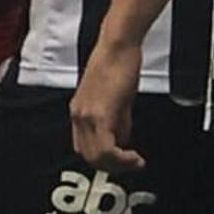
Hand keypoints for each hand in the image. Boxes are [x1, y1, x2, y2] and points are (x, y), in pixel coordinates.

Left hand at [68, 41, 142, 172]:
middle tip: (132, 165)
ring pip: (97, 156)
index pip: (85, 148)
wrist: (118, 46)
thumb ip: (118, 122)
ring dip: (118, 164)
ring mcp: (86, 116)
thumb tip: (123, 140)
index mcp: (79, 111)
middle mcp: (78, 116)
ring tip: (135, 161)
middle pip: (89, 156)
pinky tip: (133, 156)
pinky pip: (106, 147)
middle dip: (113, 166)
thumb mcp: (117, 99)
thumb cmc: (118, 64)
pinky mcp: (100, 114)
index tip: (123, 160)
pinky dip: (121, 158)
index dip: (105, 160)